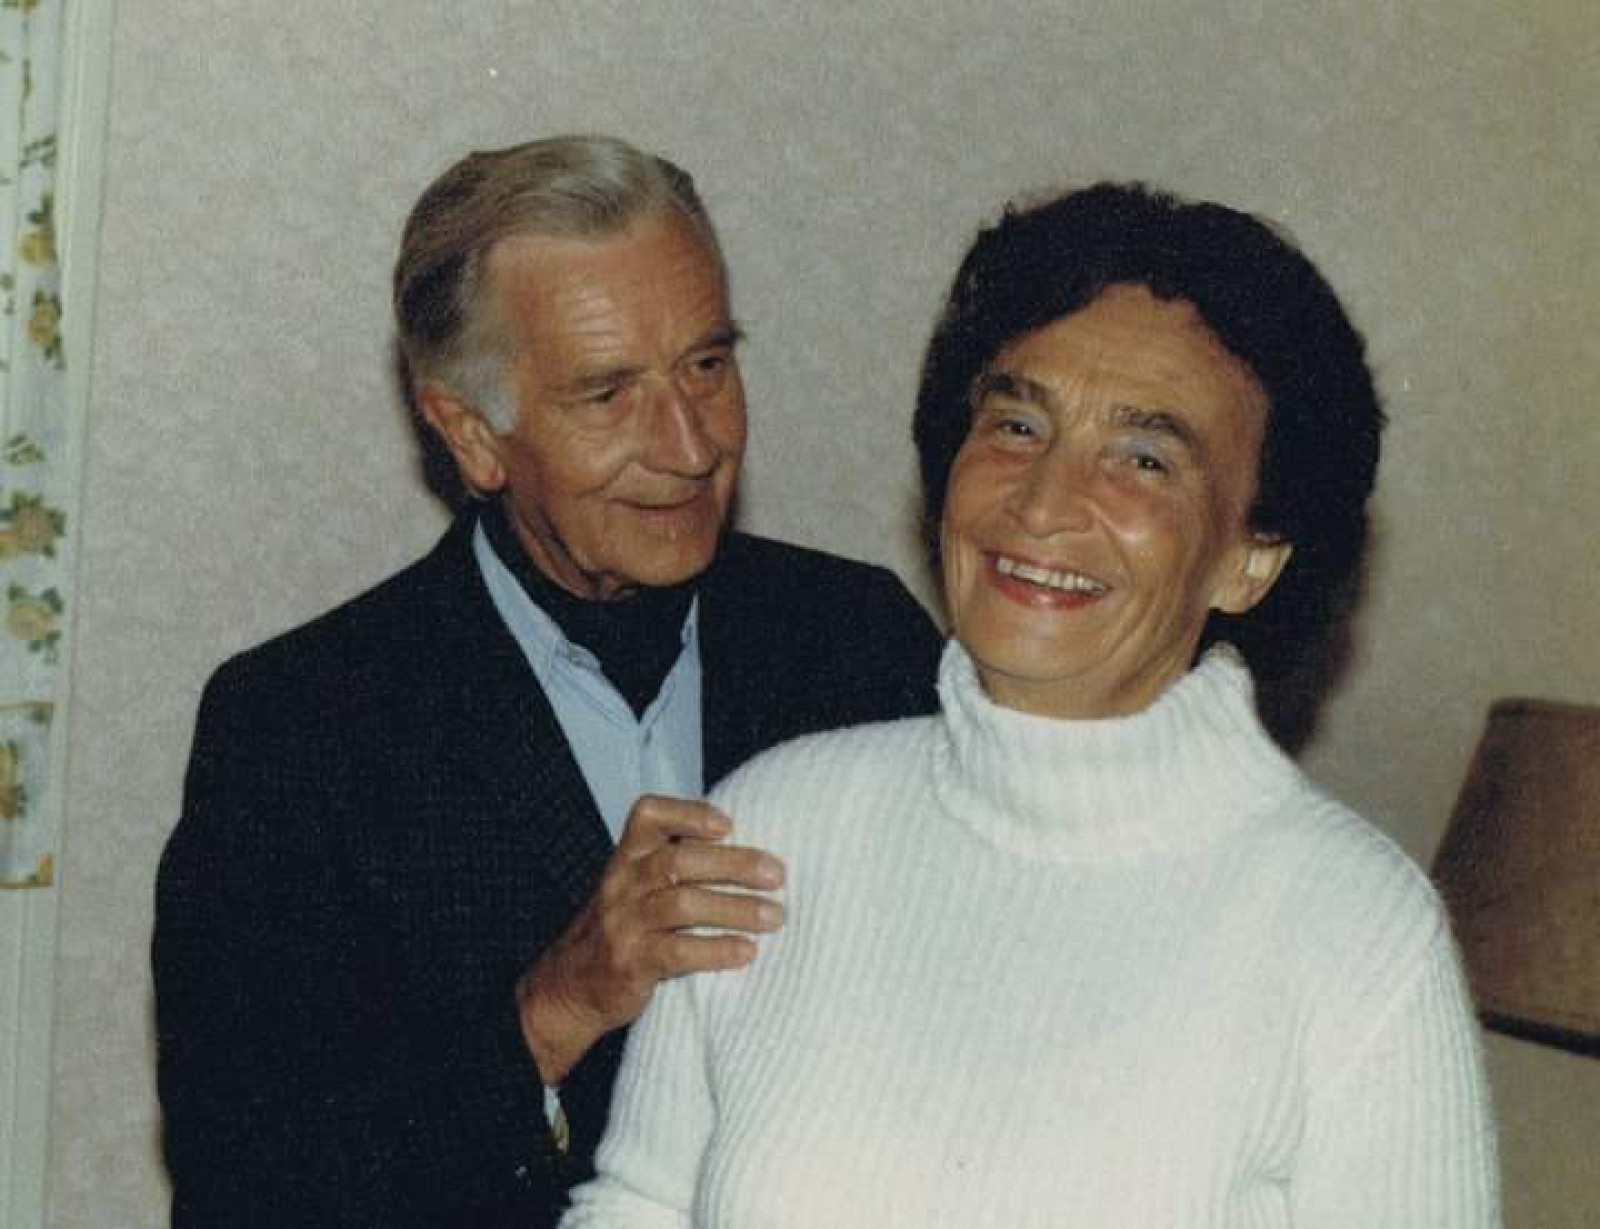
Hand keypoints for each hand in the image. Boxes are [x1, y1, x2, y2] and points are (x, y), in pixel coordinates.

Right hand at [515, 794, 784, 1084]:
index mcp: (626, 856)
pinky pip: (678, 952)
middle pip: (679, 860)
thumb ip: (673, 865)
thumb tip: (750, 855)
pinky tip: (747, 952)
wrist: (570, 987)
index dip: (689, 814)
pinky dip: (717, 950)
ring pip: (683, 904)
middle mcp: (622, 883)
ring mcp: (623, 923)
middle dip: (734, 865)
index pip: (649, 816)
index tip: (729, 824)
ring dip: (736, 908)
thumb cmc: (621, 928)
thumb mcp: (634, 887)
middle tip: (777, 875)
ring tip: (775, 916)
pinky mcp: (630, 963)